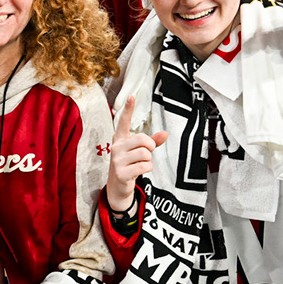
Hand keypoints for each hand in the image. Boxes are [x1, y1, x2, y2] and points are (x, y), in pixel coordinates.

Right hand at [107, 96, 167, 211]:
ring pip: (145, 153)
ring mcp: (117, 160)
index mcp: (120, 139)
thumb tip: (165, 134)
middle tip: (146, 154)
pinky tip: (140, 171)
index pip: (123, 122)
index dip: (128, 109)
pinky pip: (144, 166)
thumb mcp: (139, 152)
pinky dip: (147, 168)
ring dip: (148, 160)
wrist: (117, 187)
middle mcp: (116, 147)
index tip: (132, 96)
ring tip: (140, 164)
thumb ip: (152, 142)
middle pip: (143, 139)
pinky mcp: (121, 172)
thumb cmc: (130, 165)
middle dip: (150, 147)